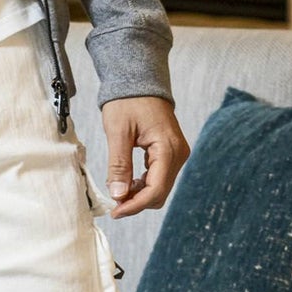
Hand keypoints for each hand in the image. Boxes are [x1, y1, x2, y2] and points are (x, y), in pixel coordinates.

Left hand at [101, 95, 188, 218]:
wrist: (139, 80)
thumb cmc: (128, 100)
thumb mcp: (118, 131)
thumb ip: (119, 164)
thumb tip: (119, 195)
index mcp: (168, 148)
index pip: (155, 189)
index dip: (134, 205)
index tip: (115, 211)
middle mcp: (178, 153)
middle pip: (160, 192)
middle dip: (137, 202)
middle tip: (113, 204)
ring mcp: (176, 153)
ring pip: (160, 187)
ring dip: (140, 195)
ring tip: (118, 192)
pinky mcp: (171, 152)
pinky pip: (160, 176)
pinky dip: (144, 184)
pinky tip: (128, 183)